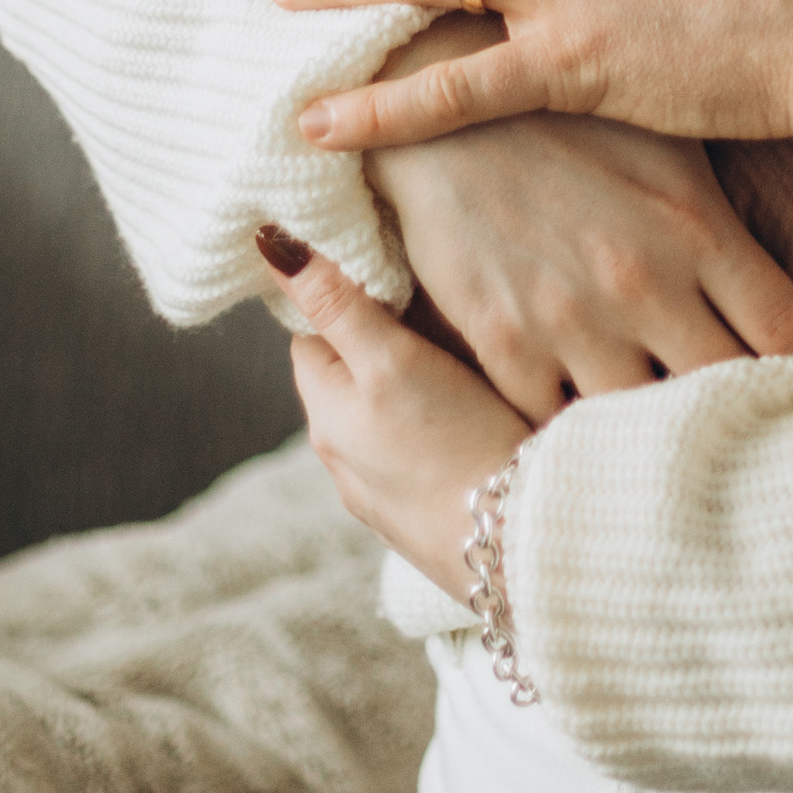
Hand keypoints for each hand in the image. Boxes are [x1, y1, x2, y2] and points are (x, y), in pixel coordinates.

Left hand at [260, 228, 528, 605]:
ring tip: (462, 363)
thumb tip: (270, 244)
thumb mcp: (392, 359)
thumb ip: (336, 304)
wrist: (521, 548)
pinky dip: (433, 428)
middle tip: (434, 309)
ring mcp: (381, 493)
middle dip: (379, 338)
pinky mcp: (424, 516)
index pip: (311, 331)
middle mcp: (341, 459)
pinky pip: (416, 453)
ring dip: (407, 386)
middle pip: (347, 372)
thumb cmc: (458, 445)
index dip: (343, 293)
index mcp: (324, 414)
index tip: (387, 270)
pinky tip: (474, 423)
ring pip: (384, 414)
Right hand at [362, 22, 792, 414]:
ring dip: (662, 447)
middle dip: (753, 429)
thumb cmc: (565, 114)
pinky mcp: (503, 343)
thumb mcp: (662, 148)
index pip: (790, 335)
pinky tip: (593, 452)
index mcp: (698, 230)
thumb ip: (722, 222)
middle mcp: (643, 283)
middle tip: (766, 455)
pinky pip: (556, 430)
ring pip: (643, 429)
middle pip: (730, 396)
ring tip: (682, 468)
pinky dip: (578, 446)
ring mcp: (571, 319)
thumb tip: (787, 276)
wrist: (433, 95)